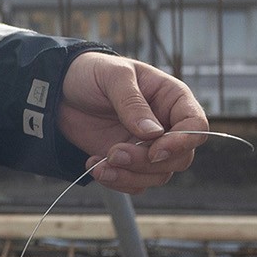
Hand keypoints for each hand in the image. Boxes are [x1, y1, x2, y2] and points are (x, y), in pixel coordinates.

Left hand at [61, 54, 210, 193]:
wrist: (60, 91)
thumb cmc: (92, 73)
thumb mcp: (113, 76)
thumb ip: (132, 102)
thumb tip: (153, 133)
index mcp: (172, 98)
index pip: (196, 125)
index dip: (182, 142)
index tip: (155, 151)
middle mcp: (166, 125)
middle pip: (180, 158)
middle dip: (147, 163)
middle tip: (114, 153)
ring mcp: (148, 146)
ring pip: (159, 175)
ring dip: (130, 176)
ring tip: (101, 163)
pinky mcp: (129, 162)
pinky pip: (136, 184)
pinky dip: (117, 181)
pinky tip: (95, 164)